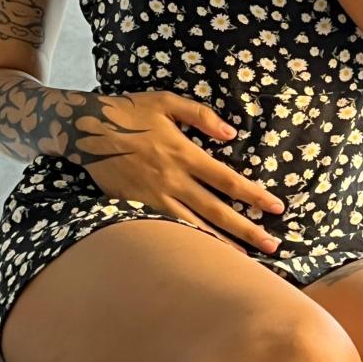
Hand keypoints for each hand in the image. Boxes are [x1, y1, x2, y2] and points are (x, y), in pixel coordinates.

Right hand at [83, 88, 285, 256]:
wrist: (86, 131)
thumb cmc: (129, 111)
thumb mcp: (166, 102)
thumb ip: (200, 115)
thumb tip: (231, 133)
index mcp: (184, 153)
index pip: (227, 180)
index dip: (254, 195)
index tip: (276, 208)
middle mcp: (173, 180)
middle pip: (217, 211)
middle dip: (247, 230)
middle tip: (273, 246)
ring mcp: (154, 197)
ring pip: (194, 227)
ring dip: (222, 244)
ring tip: (246, 259)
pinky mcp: (137, 207)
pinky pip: (168, 229)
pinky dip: (188, 243)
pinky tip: (203, 255)